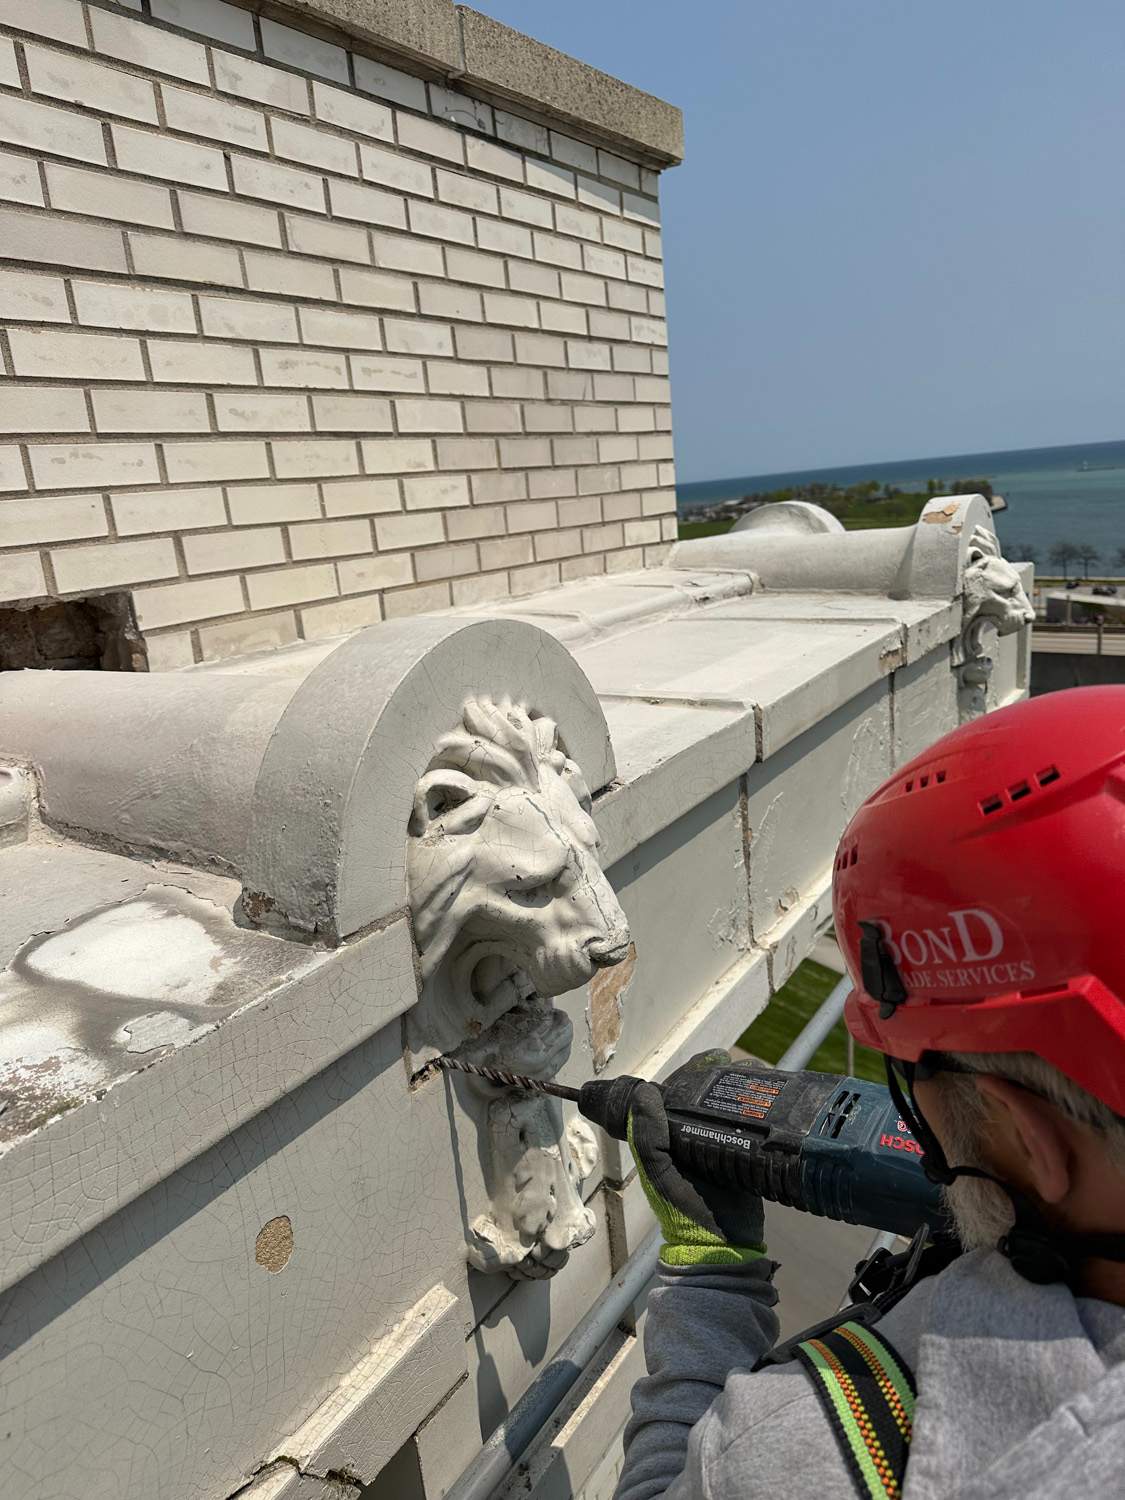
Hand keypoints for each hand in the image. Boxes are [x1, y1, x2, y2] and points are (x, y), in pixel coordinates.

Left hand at [628, 1050, 766, 1268]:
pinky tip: (774, 1101)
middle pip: (707, 1094)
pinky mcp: (745, 1157)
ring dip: (746, 1090)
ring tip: (762, 1079)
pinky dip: (761, 1111)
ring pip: (731, 1107)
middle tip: (745, 1068)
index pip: (675, 1092)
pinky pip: (752, 1126)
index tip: (712, 1058)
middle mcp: (692, 1136)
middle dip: (725, 1076)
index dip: (690, 1073)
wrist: (723, 1250)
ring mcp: (721, 1145)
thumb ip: (647, 1137)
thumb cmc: (683, 1214)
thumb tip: (645, 1092)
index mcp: (667, 1136)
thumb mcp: (657, 1174)